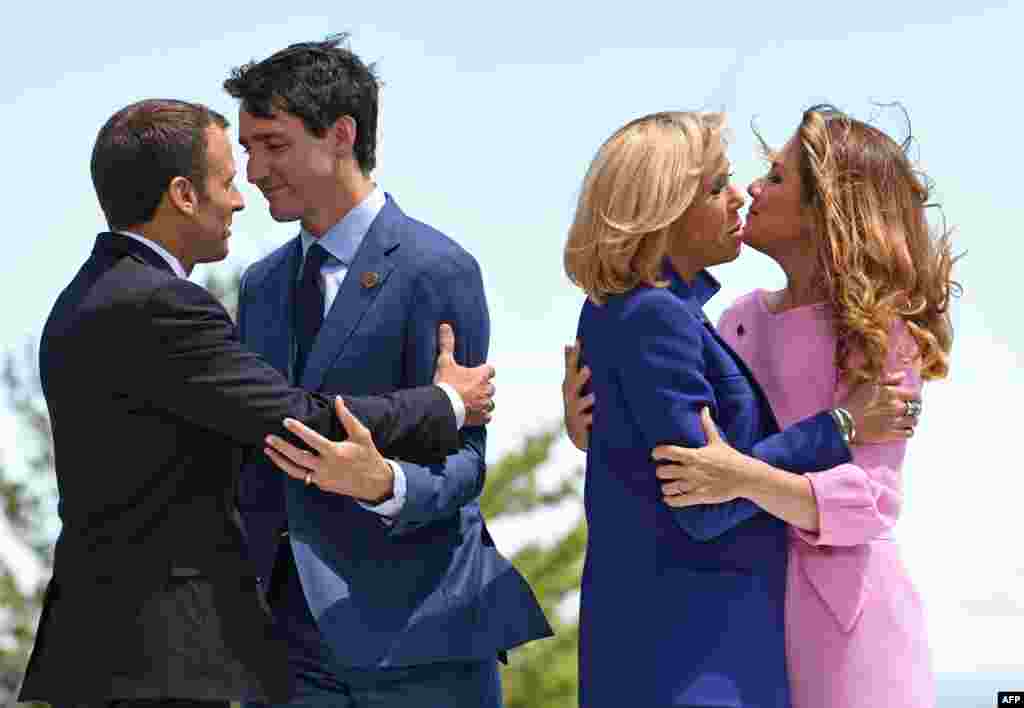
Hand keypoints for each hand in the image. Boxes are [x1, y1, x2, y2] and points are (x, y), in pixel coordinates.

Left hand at [264, 396, 394, 502]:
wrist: (375, 483)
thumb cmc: (368, 455)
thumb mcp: (361, 434)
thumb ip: (347, 417)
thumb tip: (337, 399)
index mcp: (335, 452)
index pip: (311, 440)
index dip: (298, 429)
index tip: (286, 420)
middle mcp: (326, 467)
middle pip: (298, 457)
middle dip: (281, 447)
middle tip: (268, 437)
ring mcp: (322, 478)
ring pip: (295, 470)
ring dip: (280, 460)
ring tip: (268, 450)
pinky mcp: (321, 485)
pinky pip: (302, 476)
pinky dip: (291, 468)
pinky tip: (283, 459)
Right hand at [433, 323, 495, 425]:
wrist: (443, 407)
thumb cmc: (446, 384)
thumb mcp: (445, 362)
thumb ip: (447, 344)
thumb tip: (445, 326)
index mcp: (481, 376)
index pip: (491, 370)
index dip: (485, 372)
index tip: (478, 373)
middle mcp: (487, 390)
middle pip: (491, 387)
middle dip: (483, 388)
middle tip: (471, 389)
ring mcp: (485, 404)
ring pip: (490, 402)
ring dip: (484, 402)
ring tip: (473, 402)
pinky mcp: (482, 417)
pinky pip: (487, 416)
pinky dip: (482, 415)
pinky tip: (475, 414)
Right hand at [562, 340, 594, 450]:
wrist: (579, 435)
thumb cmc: (581, 404)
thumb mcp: (577, 385)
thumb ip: (574, 367)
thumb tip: (569, 344)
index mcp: (570, 385)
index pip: (570, 369)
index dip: (572, 357)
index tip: (577, 343)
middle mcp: (569, 398)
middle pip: (572, 386)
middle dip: (579, 378)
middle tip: (588, 368)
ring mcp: (573, 412)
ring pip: (577, 406)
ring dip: (584, 401)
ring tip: (593, 397)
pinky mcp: (579, 426)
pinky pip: (584, 423)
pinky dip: (589, 420)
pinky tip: (594, 417)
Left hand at [652, 408, 755, 506]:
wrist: (746, 477)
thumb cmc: (730, 458)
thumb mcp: (717, 441)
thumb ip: (707, 425)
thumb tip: (704, 408)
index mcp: (694, 455)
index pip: (667, 451)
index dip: (657, 453)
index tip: (655, 455)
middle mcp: (691, 470)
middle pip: (663, 471)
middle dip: (661, 472)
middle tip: (664, 472)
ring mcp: (695, 484)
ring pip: (668, 487)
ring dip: (666, 487)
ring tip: (669, 486)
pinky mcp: (700, 496)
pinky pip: (678, 501)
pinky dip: (670, 500)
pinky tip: (670, 498)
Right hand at [839, 371, 921, 443]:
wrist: (844, 420)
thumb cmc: (854, 401)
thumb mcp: (869, 385)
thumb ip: (888, 379)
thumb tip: (903, 375)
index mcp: (891, 393)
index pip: (915, 394)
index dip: (915, 397)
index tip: (912, 399)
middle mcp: (896, 407)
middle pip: (916, 408)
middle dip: (913, 409)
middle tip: (908, 410)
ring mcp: (894, 421)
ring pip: (913, 421)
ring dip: (911, 420)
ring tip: (905, 420)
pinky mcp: (890, 434)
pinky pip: (908, 433)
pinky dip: (908, 431)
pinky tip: (903, 429)